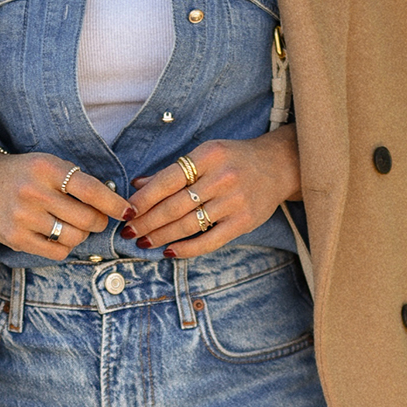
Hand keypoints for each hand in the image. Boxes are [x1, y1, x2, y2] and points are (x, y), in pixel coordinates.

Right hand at [0, 151, 128, 256]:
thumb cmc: (27, 174)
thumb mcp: (50, 165)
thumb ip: (79, 182)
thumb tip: (115, 206)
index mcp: (46, 168)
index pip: (90, 190)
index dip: (114, 204)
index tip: (127, 211)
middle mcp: (33, 192)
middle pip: (86, 219)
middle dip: (99, 222)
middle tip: (96, 219)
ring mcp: (23, 217)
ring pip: (74, 238)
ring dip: (82, 235)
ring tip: (73, 225)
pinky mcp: (16, 238)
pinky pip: (57, 252)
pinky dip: (65, 246)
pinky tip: (58, 235)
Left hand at [126, 127, 300, 257]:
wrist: (279, 166)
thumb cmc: (235, 159)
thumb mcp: (206, 155)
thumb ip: (173, 172)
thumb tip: (137, 185)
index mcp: (208, 156)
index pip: (168, 180)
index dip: (144, 199)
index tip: (126, 211)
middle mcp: (222, 178)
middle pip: (175, 206)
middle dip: (147, 221)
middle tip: (128, 231)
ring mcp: (234, 202)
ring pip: (188, 225)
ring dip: (161, 236)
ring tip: (143, 241)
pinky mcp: (244, 222)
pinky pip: (209, 241)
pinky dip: (187, 249)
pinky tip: (169, 251)